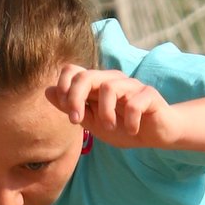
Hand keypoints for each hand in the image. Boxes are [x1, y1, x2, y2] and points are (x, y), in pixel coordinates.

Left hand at [46, 65, 174, 147]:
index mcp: (96, 85)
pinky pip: (134, 103)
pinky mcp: (149, 95)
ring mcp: (131, 86)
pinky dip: (130, 121)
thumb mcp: (93, 122)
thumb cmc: (123, 127)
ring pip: (110, 88)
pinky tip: (132, 130)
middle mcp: (112, 80)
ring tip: (110, 128)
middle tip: (77, 121)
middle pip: (87, 75)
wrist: (156, 134)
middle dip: (76, 98)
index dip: (64, 86)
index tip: (68, 112)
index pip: (73, 70)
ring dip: (105, 113)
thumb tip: (48, 91)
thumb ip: (73, 108)